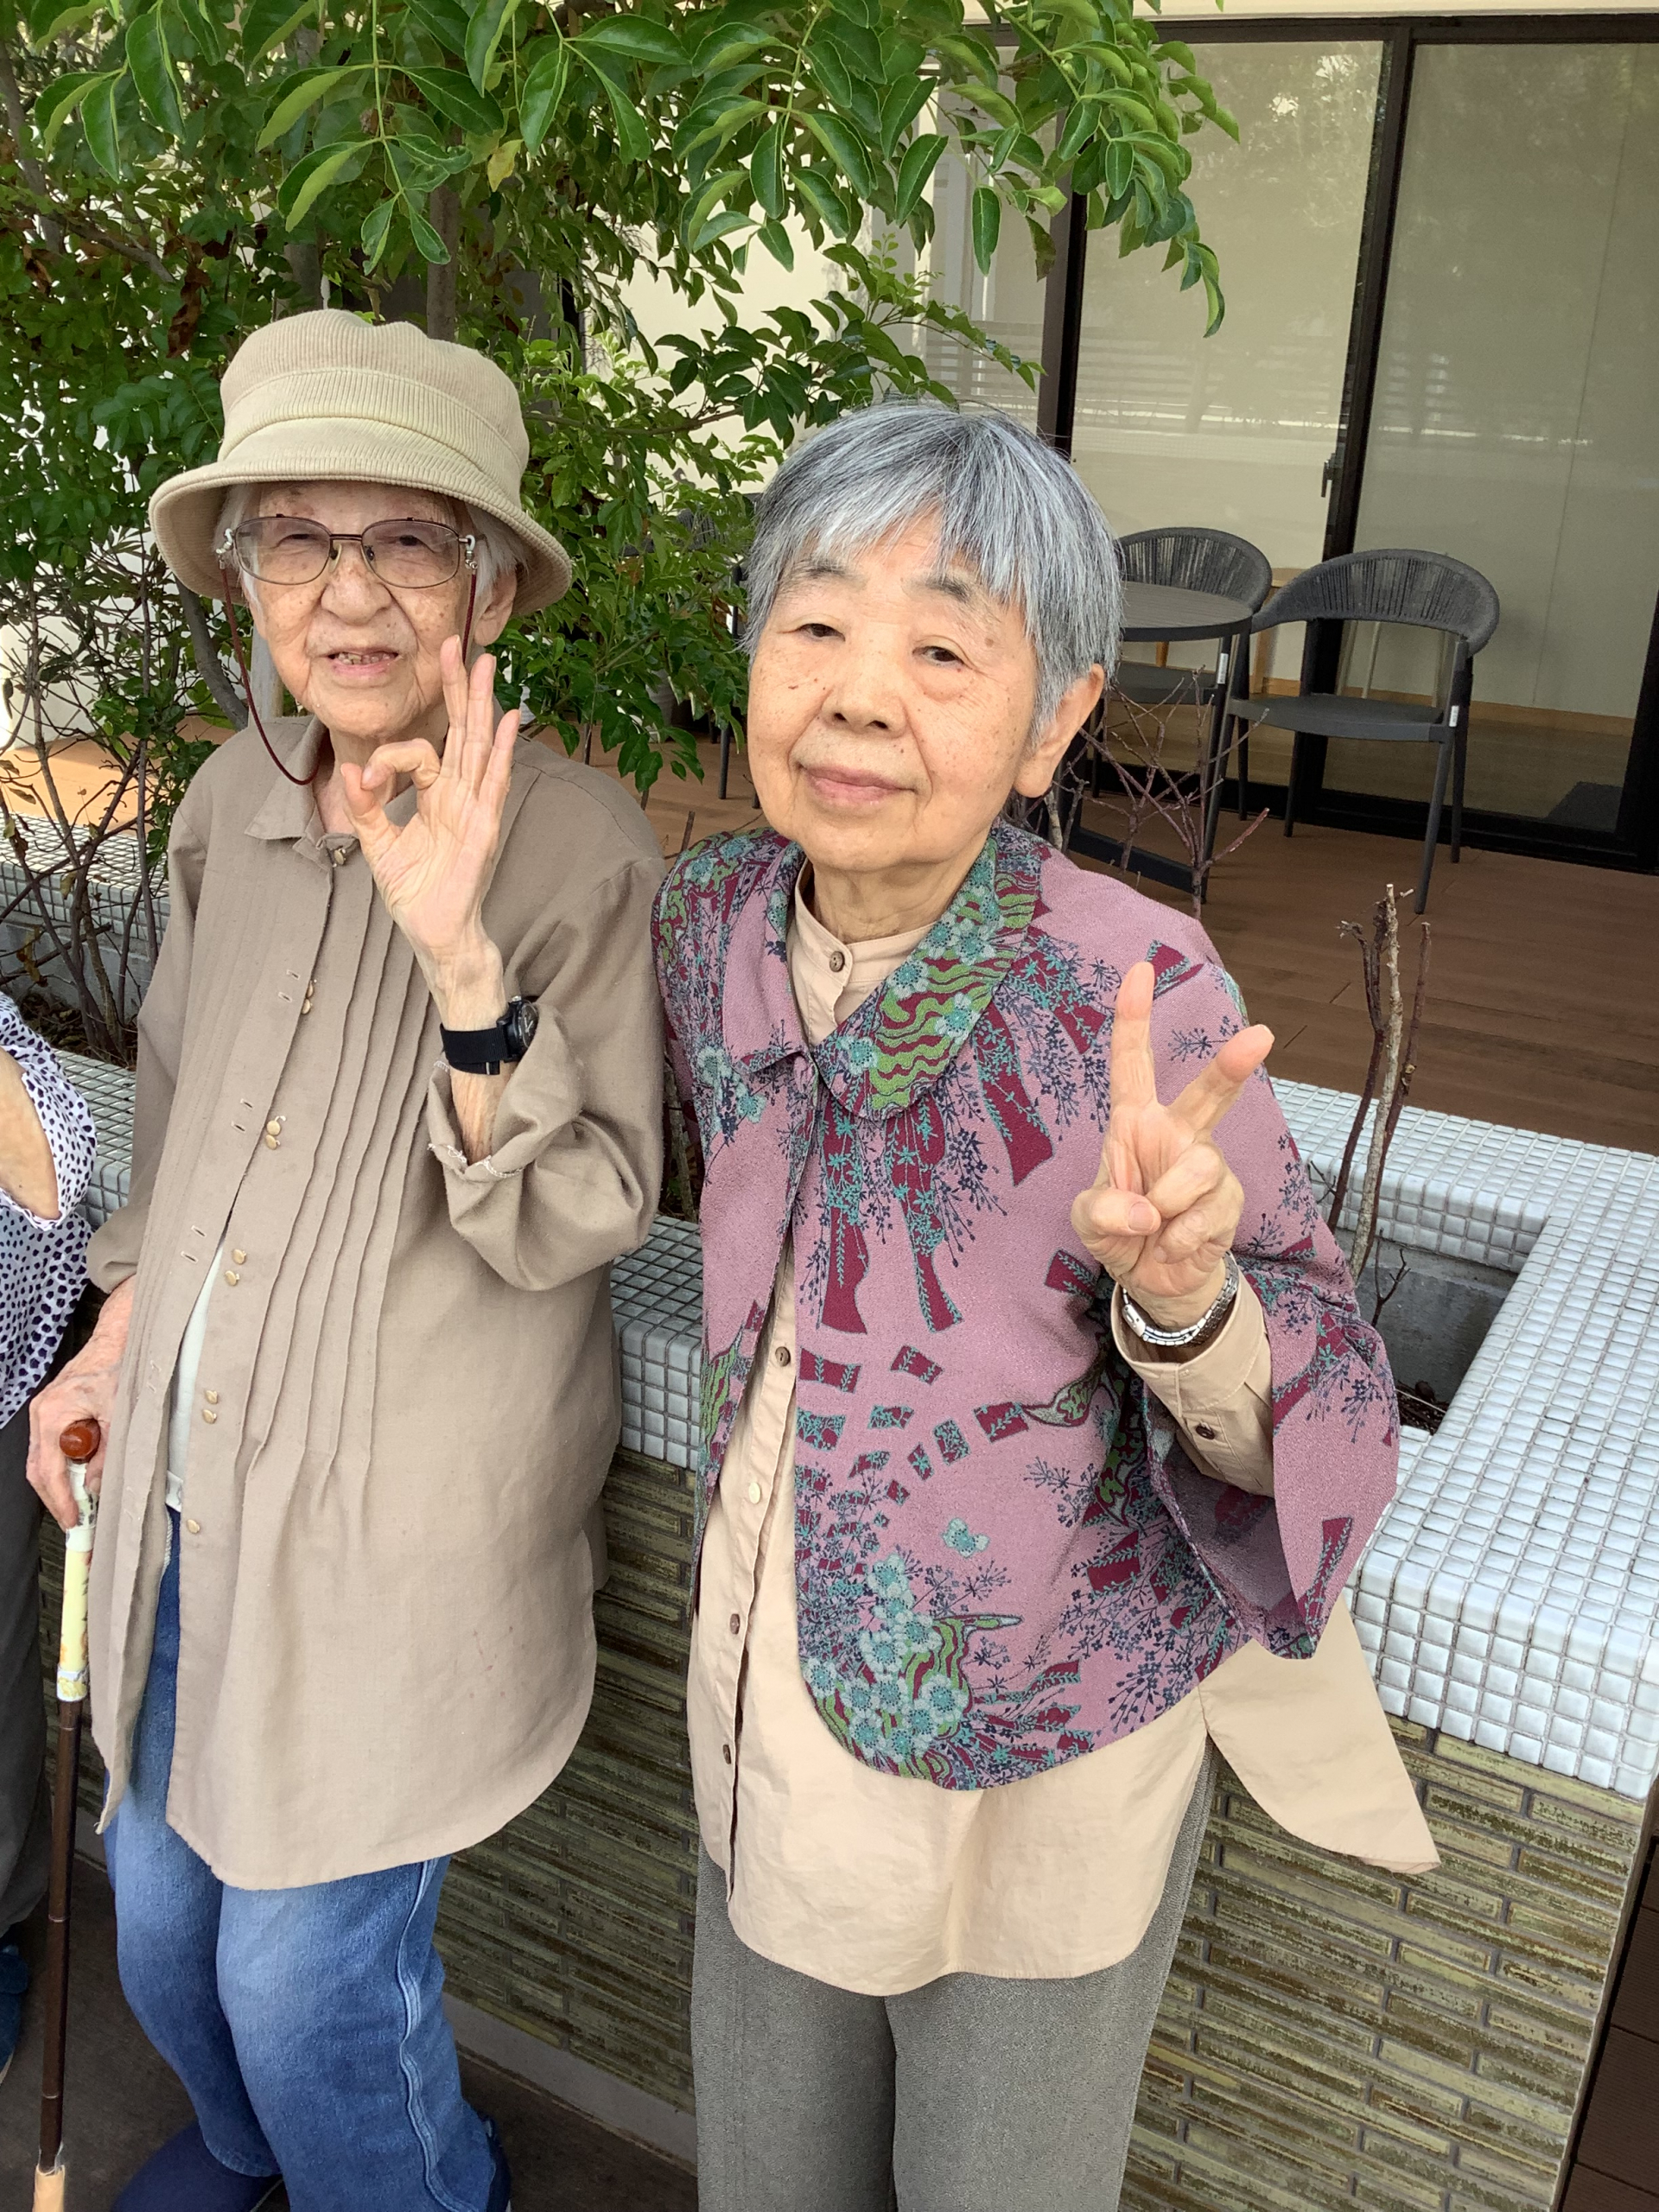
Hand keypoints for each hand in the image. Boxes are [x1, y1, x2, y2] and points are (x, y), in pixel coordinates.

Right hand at [28, 1276, 133, 1530]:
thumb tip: (94, 1486)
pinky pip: (53, 1447)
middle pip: (39, 1470)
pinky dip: (66, 1465)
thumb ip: (107, 1452)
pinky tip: (83, 1476)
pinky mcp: (54, 1412)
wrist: (116, 1338)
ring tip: (81, 1504)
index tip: (73, 1521)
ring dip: (61, 1483)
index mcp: (52, 1414)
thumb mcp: (120, 1412)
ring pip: (44, 1460)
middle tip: (75, 1521)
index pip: (48, 1470)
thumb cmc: (118, 1367)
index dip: (60, 1500)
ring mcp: (44, 1413)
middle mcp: (41, 1414)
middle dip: (56, 1498)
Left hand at [338, 638, 518, 1018]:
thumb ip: (365, 805)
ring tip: (487, 664)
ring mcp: (476, 809)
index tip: (367, 781)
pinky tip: (508, 719)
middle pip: (462, 730)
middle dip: (458, 687)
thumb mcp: (377, 843)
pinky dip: (502, 751)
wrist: (434, 932)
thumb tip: (355, 770)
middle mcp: (461, 796)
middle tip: (456, 642)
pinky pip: (493, 783)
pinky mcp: (484, 828)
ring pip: (479, 746)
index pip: (420, 753)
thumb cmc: (415, 892)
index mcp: (438, 797)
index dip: (389, 756)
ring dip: (482, 704)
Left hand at [1071, 960, 1273, 1328]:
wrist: (1153, 1279)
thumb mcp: (1086, 1223)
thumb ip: (1102, 1211)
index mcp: (1135, 1122)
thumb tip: (1145, 1211)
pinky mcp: (1228, 1200)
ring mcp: (1207, 1165)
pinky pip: (1203, 1214)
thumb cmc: (1118, 1231)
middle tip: (1261, 1036)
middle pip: (1207, 1093)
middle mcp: (1176, 1133)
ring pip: (1196, 1170)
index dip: (1134, 1017)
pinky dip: (1177, 1238)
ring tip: (1153, 1228)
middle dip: (1232, 1066)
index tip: (1141, 969)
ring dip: (1164, 1206)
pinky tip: (1171, 1245)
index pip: (1132, 1063)